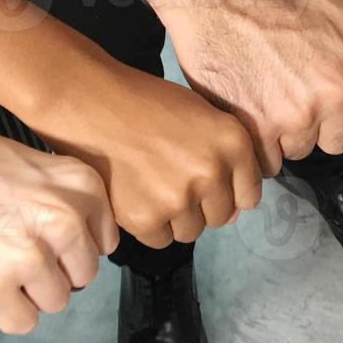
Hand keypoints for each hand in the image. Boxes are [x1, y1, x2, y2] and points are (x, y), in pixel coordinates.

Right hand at [0, 113, 117, 335]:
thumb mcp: (28, 158)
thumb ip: (62, 194)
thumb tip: (84, 236)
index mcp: (77, 185)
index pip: (105, 239)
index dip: (76, 244)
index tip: (49, 239)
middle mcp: (63, 221)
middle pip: (85, 274)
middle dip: (56, 271)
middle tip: (16, 253)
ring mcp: (29, 258)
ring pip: (57, 302)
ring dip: (30, 292)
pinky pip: (23, 322)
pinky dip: (4, 310)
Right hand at [31, 54, 263, 245]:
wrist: (92, 104)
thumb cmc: (148, 103)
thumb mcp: (201, 116)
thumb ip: (225, 159)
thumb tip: (235, 214)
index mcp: (234, 143)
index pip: (249, 195)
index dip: (228, 192)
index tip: (208, 184)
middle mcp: (213, 173)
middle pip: (220, 217)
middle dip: (201, 205)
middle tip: (172, 182)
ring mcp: (179, 199)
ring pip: (191, 231)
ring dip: (175, 217)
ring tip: (152, 187)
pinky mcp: (145, 219)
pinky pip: (160, 239)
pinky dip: (149, 225)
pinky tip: (135, 195)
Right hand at [162, 0, 342, 175]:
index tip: (321, 95)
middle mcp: (339, 93)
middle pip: (337, 140)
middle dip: (317, 125)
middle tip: (291, 97)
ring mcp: (300, 113)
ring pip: (300, 149)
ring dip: (283, 135)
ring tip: (264, 97)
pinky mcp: (261, 127)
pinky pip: (267, 161)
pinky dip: (256, 145)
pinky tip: (248, 113)